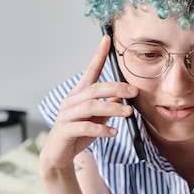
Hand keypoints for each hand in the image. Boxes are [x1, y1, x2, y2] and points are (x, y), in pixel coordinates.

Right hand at [39, 35, 137, 171]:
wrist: (58, 155)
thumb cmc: (78, 134)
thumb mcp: (97, 118)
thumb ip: (108, 105)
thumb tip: (124, 95)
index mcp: (80, 94)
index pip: (91, 70)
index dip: (99, 54)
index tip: (107, 39)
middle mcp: (72, 100)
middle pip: (95, 88)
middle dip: (116, 88)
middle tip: (134, 92)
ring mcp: (67, 115)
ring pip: (91, 106)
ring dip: (112, 108)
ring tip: (128, 113)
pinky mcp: (65, 130)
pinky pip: (85, 127)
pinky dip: (101, 129)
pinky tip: (113, 132)